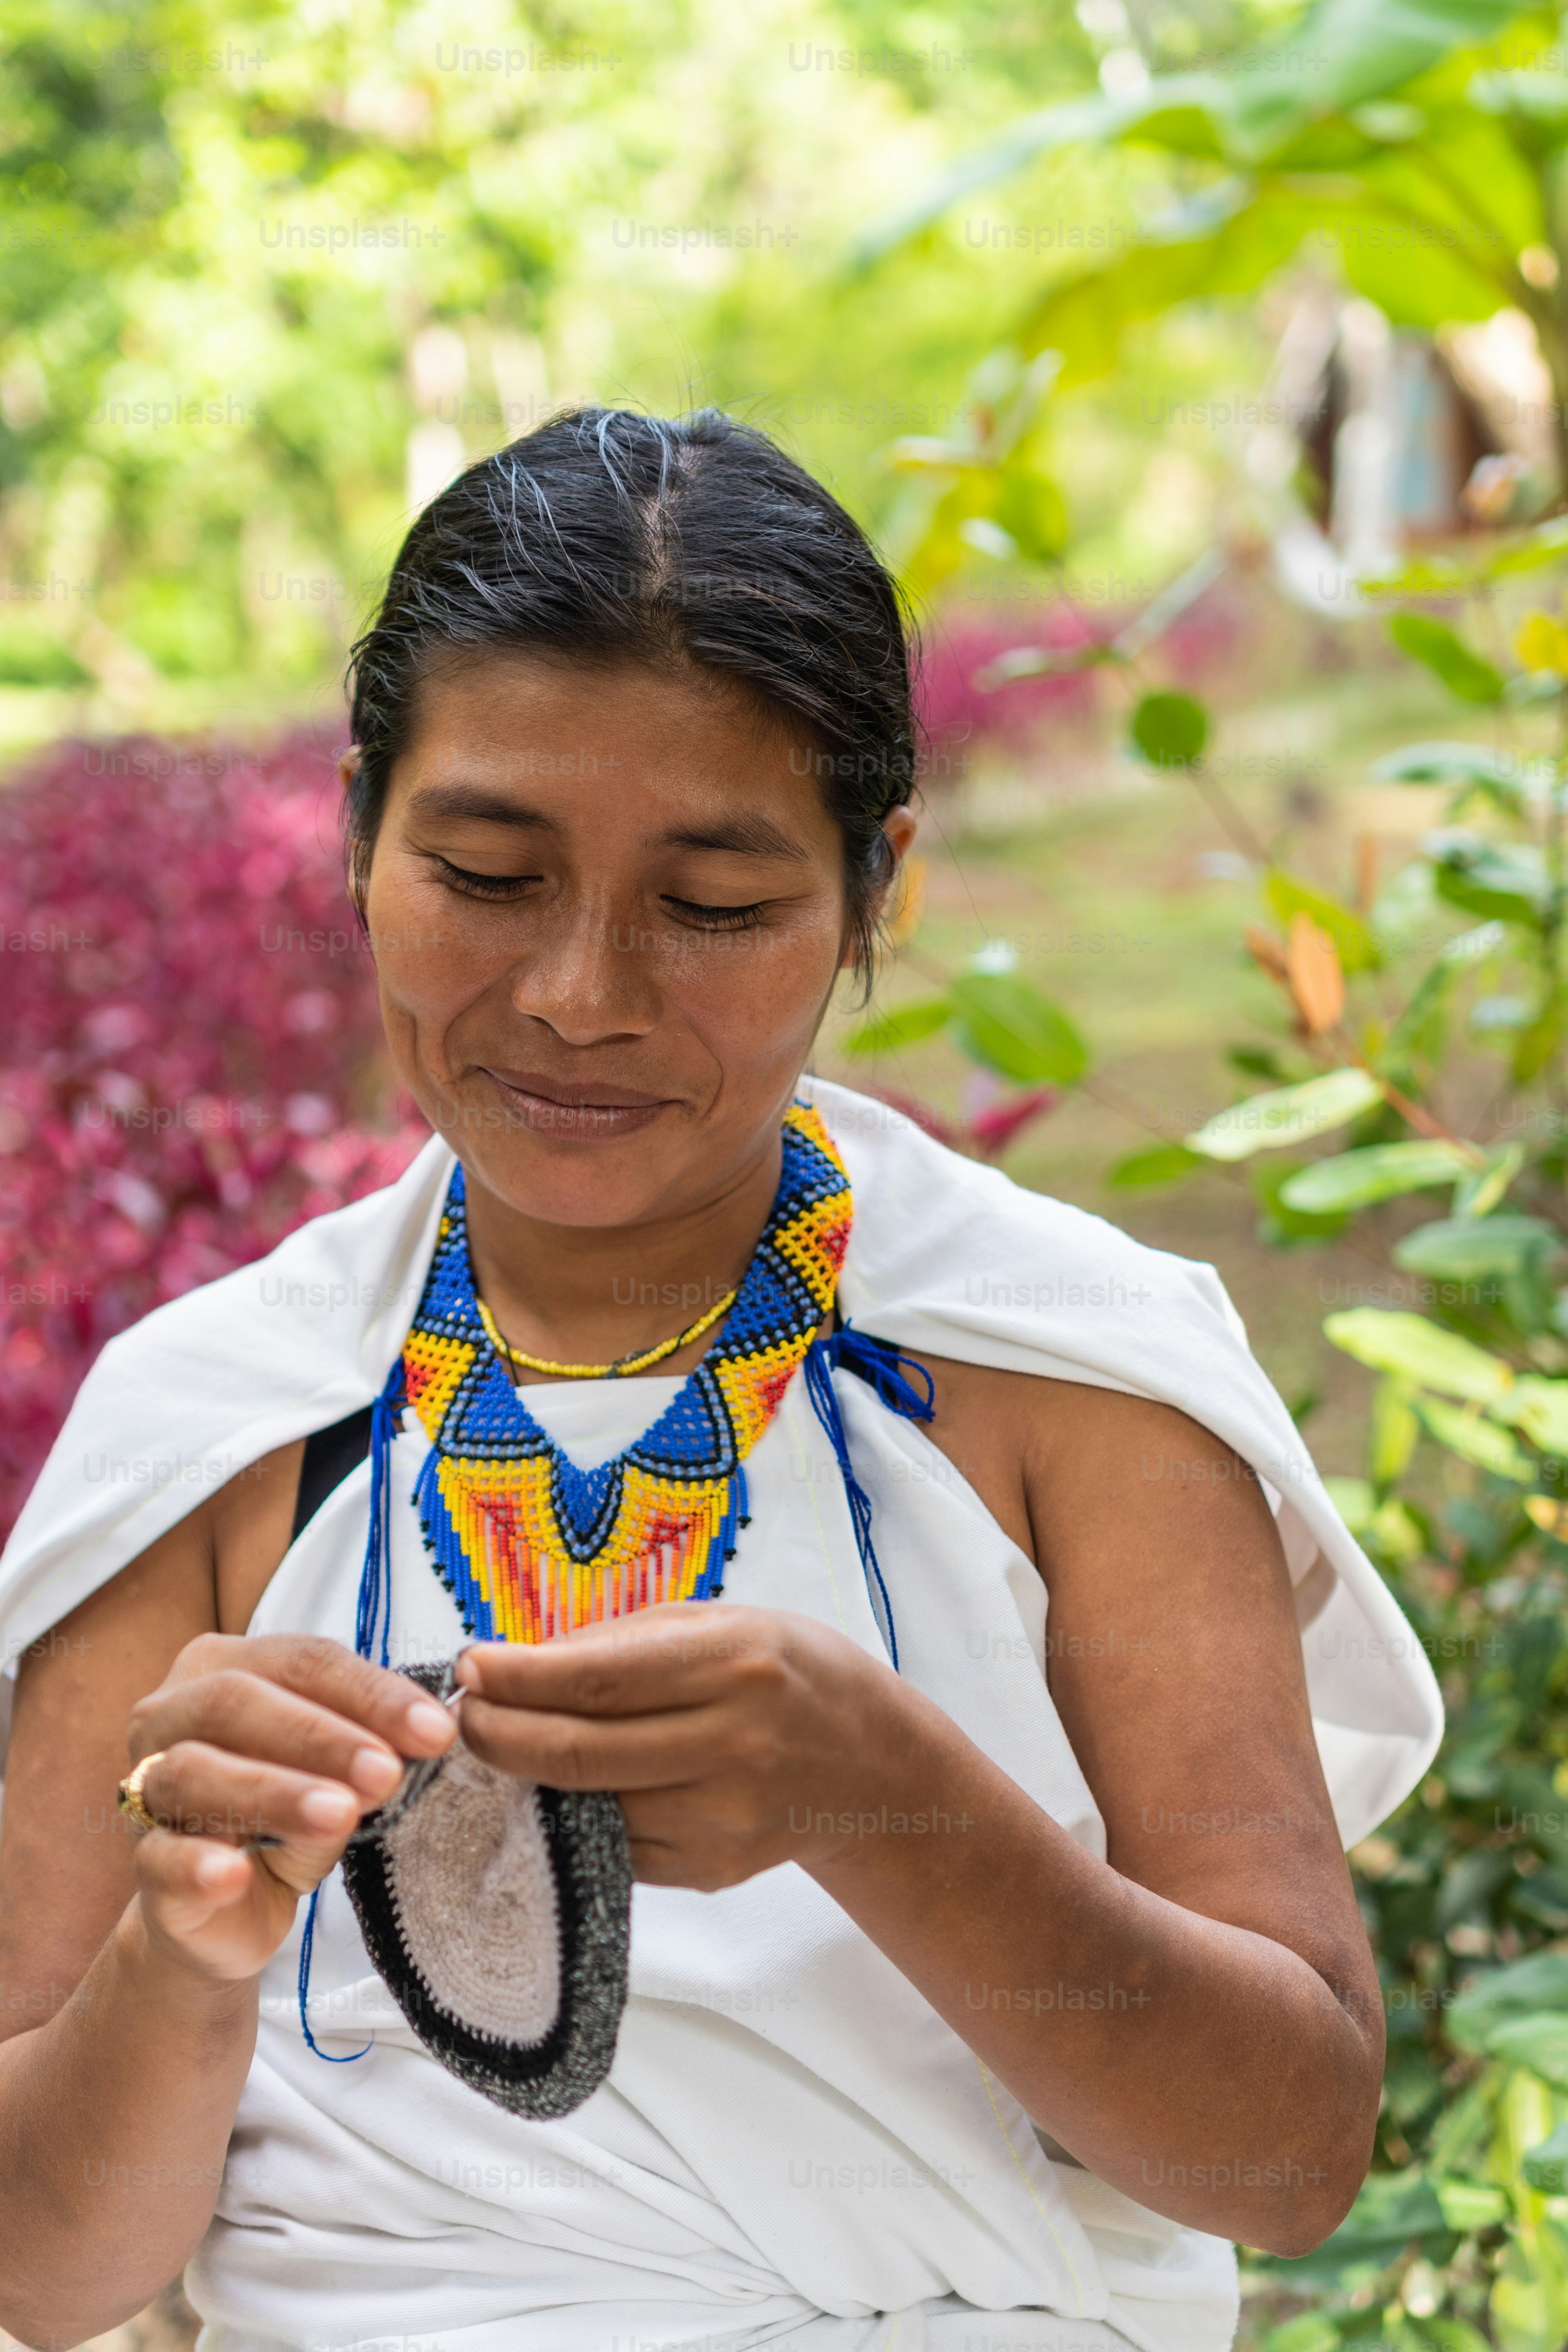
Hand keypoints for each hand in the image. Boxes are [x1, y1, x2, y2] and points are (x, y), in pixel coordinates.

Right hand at [122, 1634, 456, 1984]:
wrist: (227, 1909)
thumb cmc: (286, 1815)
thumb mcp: (335, 1774)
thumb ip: (366, 1750)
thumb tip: (427, 1736)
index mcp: (223, 1667)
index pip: (303, 1661)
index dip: (371, 1692)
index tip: (437, 1730)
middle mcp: (170, 1713)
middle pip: (239, 1702)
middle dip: (322, 1736)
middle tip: (387, 1771)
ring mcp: (146, 1788)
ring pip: (197, 1773)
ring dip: (274, 1791)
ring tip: (338, 1814)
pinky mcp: (143, 1864)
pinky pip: (162, 1858)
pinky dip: (197, 1864)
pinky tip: (233, 1874)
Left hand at [452, 1602, 920, 1890]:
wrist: (870, 1766)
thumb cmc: (786, 1673)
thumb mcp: (720, 1623)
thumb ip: (621, 1642)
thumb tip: (518, 1664)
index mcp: (734, 1665)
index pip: (595, 1681)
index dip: (516, 1679)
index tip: (469, 1667)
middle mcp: (732, 1745)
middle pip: (577, 1754)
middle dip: (500, 1735)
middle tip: (461, 1717)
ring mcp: (723, 1819)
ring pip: (588, 1808)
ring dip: (528, 1781)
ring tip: (504, 1747)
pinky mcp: (712, 1869)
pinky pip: (616, 1846)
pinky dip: (575, 1819)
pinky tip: (561, 1789)